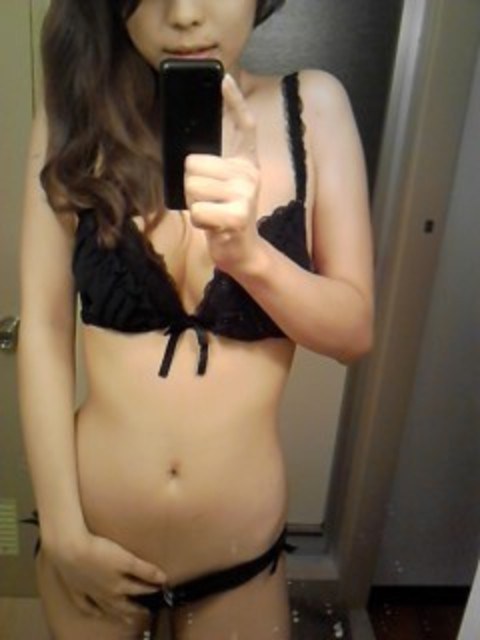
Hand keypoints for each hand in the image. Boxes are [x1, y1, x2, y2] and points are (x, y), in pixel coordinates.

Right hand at [45, 530, 166, 624]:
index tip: (160, 589)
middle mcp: (106, 593)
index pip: (140, 588)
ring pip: (107, 607)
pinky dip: (92, 611)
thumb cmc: (99, 552)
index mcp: (119, 585)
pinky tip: (97, 614)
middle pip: (124, 603)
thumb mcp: (126, 559)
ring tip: (127, 619)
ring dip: (118, 613)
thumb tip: (163, 579)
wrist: (70, 551)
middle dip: (136, 607)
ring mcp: (90, 593)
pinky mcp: (77, 589)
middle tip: (145, 611)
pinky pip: (86, 605)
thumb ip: (145, 570)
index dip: (151, 588)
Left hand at [184, 73, 261, 274]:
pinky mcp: (238, 215)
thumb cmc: (224, 216)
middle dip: (190, 185)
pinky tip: (212, 225)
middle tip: (207, 200)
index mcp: (246, 163)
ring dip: (194, 204)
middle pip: (194, 163)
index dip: (234, 101)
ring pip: (193, 186)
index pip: (244, 125)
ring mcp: (246, 193)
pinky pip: (198, 210)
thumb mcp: (221, 187)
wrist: (242, 251)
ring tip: (210, 212)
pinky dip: (198, 221)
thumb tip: (188, 158)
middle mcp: (249, 173)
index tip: (224, 78)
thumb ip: (211, 167)